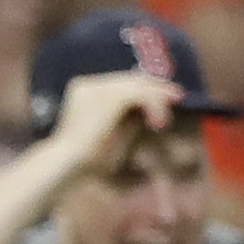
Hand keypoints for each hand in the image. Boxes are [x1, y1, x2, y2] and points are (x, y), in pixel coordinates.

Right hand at [43, 69, 183, 178]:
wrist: (66, 164)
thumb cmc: (84, 160)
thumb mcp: (110, 135)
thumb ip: (127, 119)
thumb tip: (148, 109)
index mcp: (83, 91)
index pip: (118, 83)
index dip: (142, 87)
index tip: (162, 97)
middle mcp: (89, 84)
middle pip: (129, 79)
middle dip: (156, 88)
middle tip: (176, 96)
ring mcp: (98, 88)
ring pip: (137, 85)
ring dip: (156, 100)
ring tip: (163, 120)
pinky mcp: (110, 96)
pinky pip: (141, 94)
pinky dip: (154, 106)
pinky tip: (158, 123)